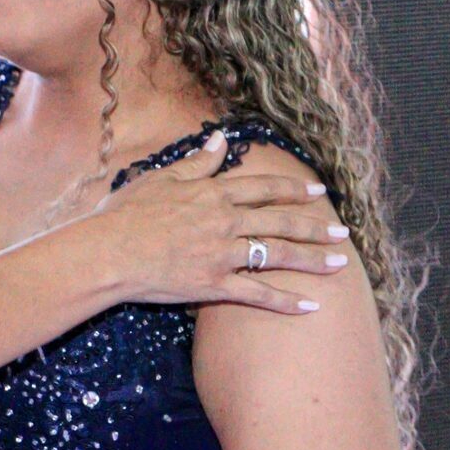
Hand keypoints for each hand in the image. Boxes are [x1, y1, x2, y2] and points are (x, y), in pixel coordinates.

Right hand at [90, 133, 348, 311]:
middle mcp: (224, 222)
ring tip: (339, 264)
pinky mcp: (214, 285)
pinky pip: (257, 294)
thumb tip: (220, 142)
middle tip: (341, 231)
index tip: (318, 192)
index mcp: (212, 194)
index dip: (293, 190)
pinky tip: (311, 306)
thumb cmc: (124, 214)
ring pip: (277, 255)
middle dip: (314, 226)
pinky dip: (286, 301)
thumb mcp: (159, 178)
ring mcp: (221, 254)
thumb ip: (195, 163)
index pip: (262, 188)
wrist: (108, 252)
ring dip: (311, 260)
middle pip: (279, 222)